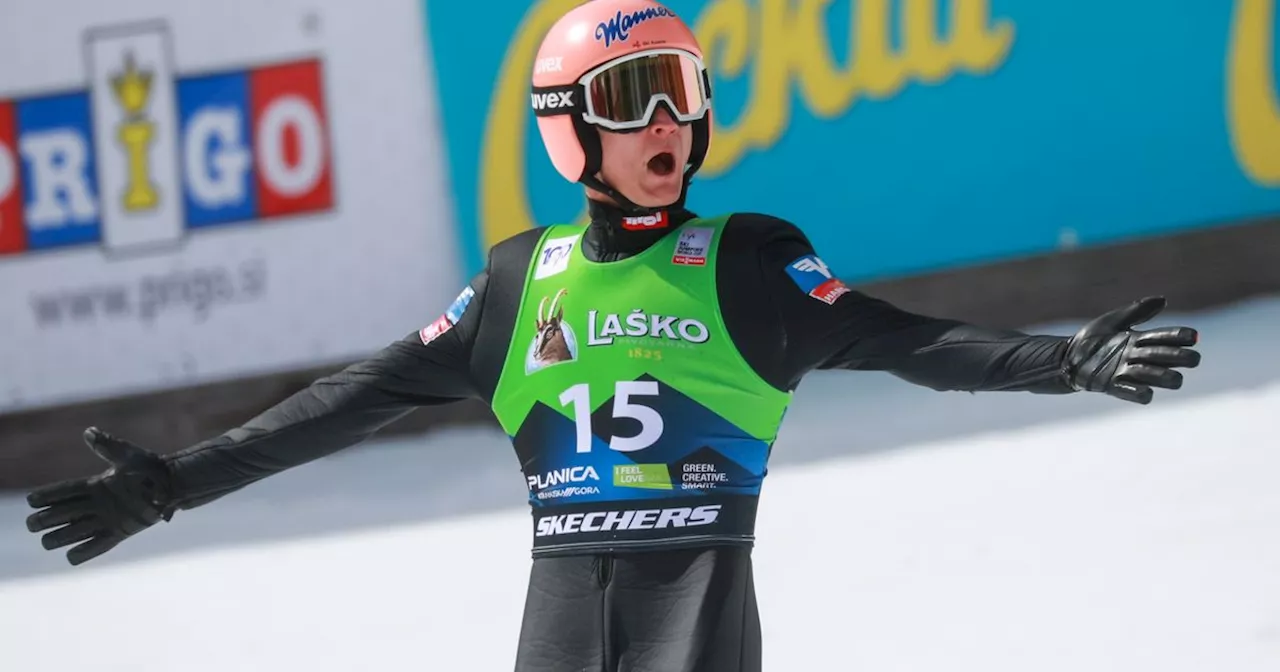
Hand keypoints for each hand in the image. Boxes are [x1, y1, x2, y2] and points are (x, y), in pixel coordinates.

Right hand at [26, 428, 173, 565]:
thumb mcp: (128, 456)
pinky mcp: (119, 532)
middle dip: (45, 520)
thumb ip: (108, 446)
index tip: (32, 501)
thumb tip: (89, 432)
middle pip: (61, 514)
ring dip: (59, 537)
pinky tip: (70, 557)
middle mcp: (96, 504)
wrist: (173, 484)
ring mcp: (106, 519)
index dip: (46, 496)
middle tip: (33, 524)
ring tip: (47, 541)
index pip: (63, 492)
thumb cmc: (150, 467)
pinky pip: (97, 546)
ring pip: (73, 532)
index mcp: (94, 485)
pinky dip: (84, 552)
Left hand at [1063, 296, 1200, 404]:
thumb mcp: (1112, 320)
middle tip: (1191, 359)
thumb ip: (1136, 310)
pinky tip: (1146, 391)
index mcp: (1141, 340)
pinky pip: (1135, 393)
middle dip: (1181, 358)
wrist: (1066, 357)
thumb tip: (1163, 300)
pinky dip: (1141, 393)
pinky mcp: (1113, 385)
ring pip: (1158, 377)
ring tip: (1173, 377)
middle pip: (1169, 359)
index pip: (1168, 338)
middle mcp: (1139, 357)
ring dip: (1164, 376)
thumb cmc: (1092, 339)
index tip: (1192, 337)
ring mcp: (1127, 372)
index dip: (1181, 337)